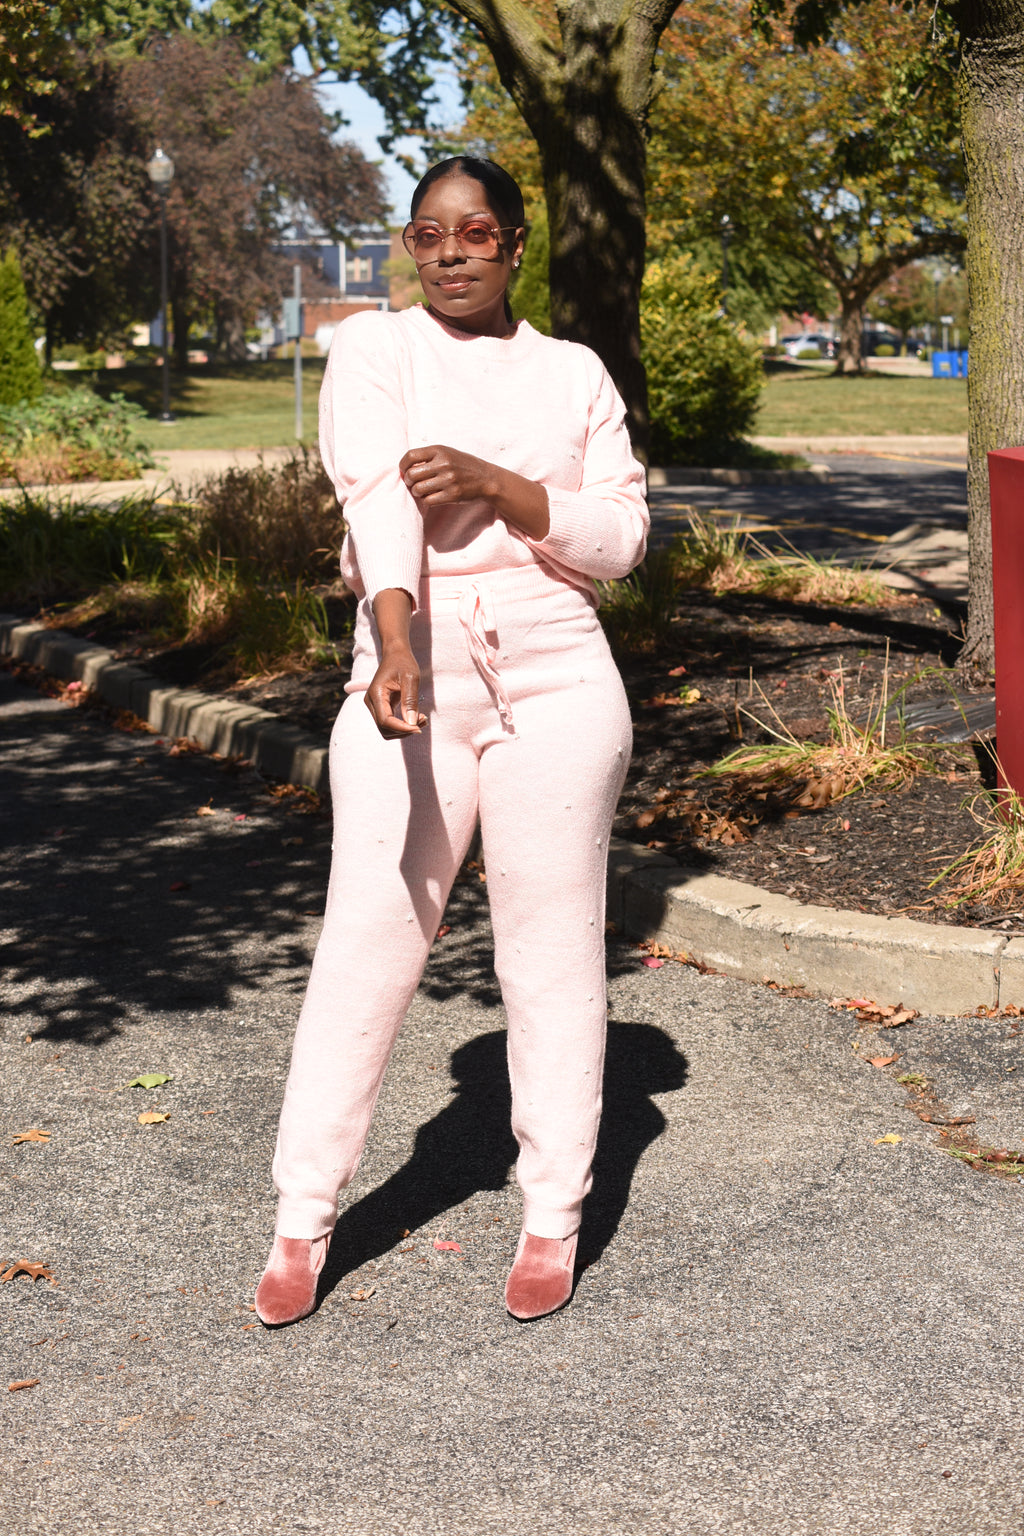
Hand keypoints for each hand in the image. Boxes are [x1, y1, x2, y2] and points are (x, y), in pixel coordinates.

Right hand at [364, 643, 426, 738]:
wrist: (395, 653)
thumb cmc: (403, 662)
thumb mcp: (411, 678)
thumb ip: (410, 700)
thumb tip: (411, 723)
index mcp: (376, 694)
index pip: (385, 721)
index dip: (402, 728)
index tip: (419, 727)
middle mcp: (371, 702)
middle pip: (385, 728)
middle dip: (404, 730)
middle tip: (424, 720)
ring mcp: (375, 705)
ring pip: (387, 729)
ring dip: (404, 730)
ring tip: (422, 719)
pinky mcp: (381, 707)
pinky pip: (390, 723)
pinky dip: (403, 725)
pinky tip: (417, 718)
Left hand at [399, 445, 549, 537]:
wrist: (486, 478)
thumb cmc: (462, 465)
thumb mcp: (447, 453)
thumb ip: (428, 457)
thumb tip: (404, 468)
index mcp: (440, 451)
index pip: (410, 456)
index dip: (403, 465)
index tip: (404, 470)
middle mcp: (444, 464)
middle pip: (412, 475)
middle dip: (409, 481)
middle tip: (413, 483)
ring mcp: (448, 480)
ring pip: (418, 489)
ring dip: (417, 492)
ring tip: (423, 490)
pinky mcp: (452, 495)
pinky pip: (428, 500)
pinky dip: (427, 500)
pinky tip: (432, 496)